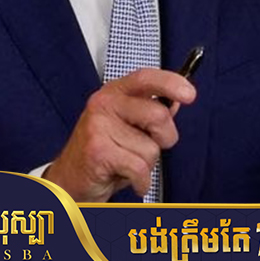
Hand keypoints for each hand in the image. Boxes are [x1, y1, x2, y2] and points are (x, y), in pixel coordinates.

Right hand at [43, 68, 195, 201]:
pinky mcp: (98, 150)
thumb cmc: (102, 152)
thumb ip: (150, 112)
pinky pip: (139, 168)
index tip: (189, 93)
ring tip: (126, 163)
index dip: (171, 82)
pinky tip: (129, 180)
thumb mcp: (126, 126)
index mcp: (114, 93)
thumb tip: (176, 101)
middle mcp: (104, 104)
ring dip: (146, 164)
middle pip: (159, 115)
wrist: (70, 180)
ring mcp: (98, 126)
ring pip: (151, 148)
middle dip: (164, 139)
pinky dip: (141, 182)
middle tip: (147, 146)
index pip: (146, 78)